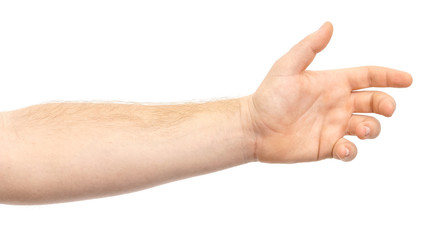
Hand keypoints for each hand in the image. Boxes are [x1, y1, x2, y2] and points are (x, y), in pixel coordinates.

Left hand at [243, 22, 411, 162]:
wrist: (253, 128)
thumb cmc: (268, 97)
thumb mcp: (287, 68)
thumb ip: (309, 48)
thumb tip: (329, 26)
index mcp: (333, 83)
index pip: (368, 77)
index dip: (389, 77)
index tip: (407, 80)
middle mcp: (337, 104)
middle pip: (374, 101)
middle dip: (386, 104)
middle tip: (387, 109)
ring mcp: (334, 126)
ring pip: (367, 126)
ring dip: (372, 128)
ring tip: (362, 129)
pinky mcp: (327, 146)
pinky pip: (349, 150)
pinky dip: (352, 150)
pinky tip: (342, 148)